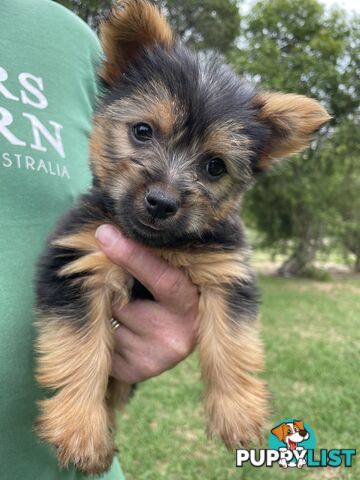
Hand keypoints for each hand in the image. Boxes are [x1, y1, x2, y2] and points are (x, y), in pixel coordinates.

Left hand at [95, 225, 198, 382]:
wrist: (180, 334)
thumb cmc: (171, 293)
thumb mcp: (169, 271)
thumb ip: (147, 255)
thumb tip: (104, 232)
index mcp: (192, 303)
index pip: (162, 279)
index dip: (133, 256)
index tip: (104, 234)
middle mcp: (179, 335)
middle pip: (122, 301)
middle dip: (112, 287)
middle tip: (119, 280)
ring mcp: (157, 357)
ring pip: (110, 321)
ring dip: (109, 311)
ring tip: (130, 308)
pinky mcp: (136, 370)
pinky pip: (104, 341)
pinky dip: (106, 330)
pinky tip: (123, 328)